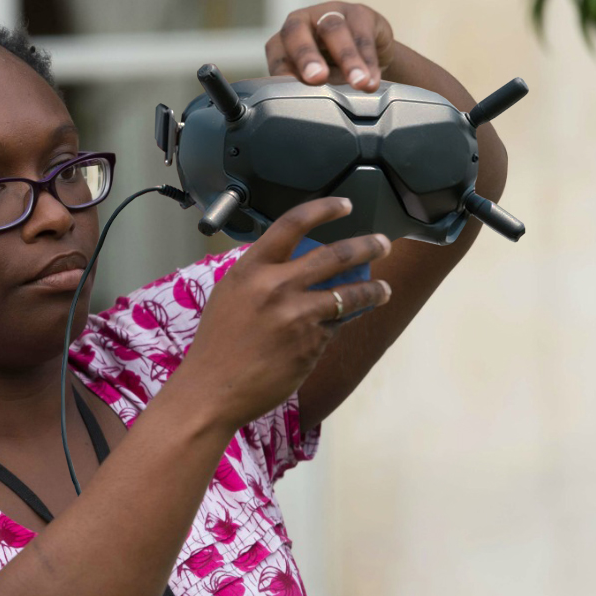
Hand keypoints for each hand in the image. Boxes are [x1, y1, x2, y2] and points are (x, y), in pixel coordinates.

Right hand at [175, 197, 391, 431]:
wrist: (212, 389)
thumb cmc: (217, 342)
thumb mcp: (230, 294)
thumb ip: (261, 274)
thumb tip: (295, 261)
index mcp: (252, 269)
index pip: (293, 224)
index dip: (325, 209)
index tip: (346, 206)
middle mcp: (277, 286)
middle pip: (335, 255)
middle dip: (367, 246)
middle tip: (382, 244)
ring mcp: (297, 316)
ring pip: (349, 294)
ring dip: (373, 289)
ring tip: (384, 289)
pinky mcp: (311, 344)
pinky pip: (336, 326)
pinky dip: (341, 323)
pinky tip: (344, 323)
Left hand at [264, 2, 395, 91]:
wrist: (372, 55)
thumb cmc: (334, 70)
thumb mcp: (315, 82)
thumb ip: (304, 89)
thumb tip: (300, 107)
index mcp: (284, 40)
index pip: (277, 54)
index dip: (282, 72)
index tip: (290, 94)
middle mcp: (303, 21)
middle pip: (296, 31)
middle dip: (306, 56)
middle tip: (317, 78)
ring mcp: (330, 12)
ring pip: (333, 30)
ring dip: (347, 59)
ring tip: (358, 83)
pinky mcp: (359, 13)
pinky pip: (362, 35)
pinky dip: (368, 61)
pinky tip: (371, 80)